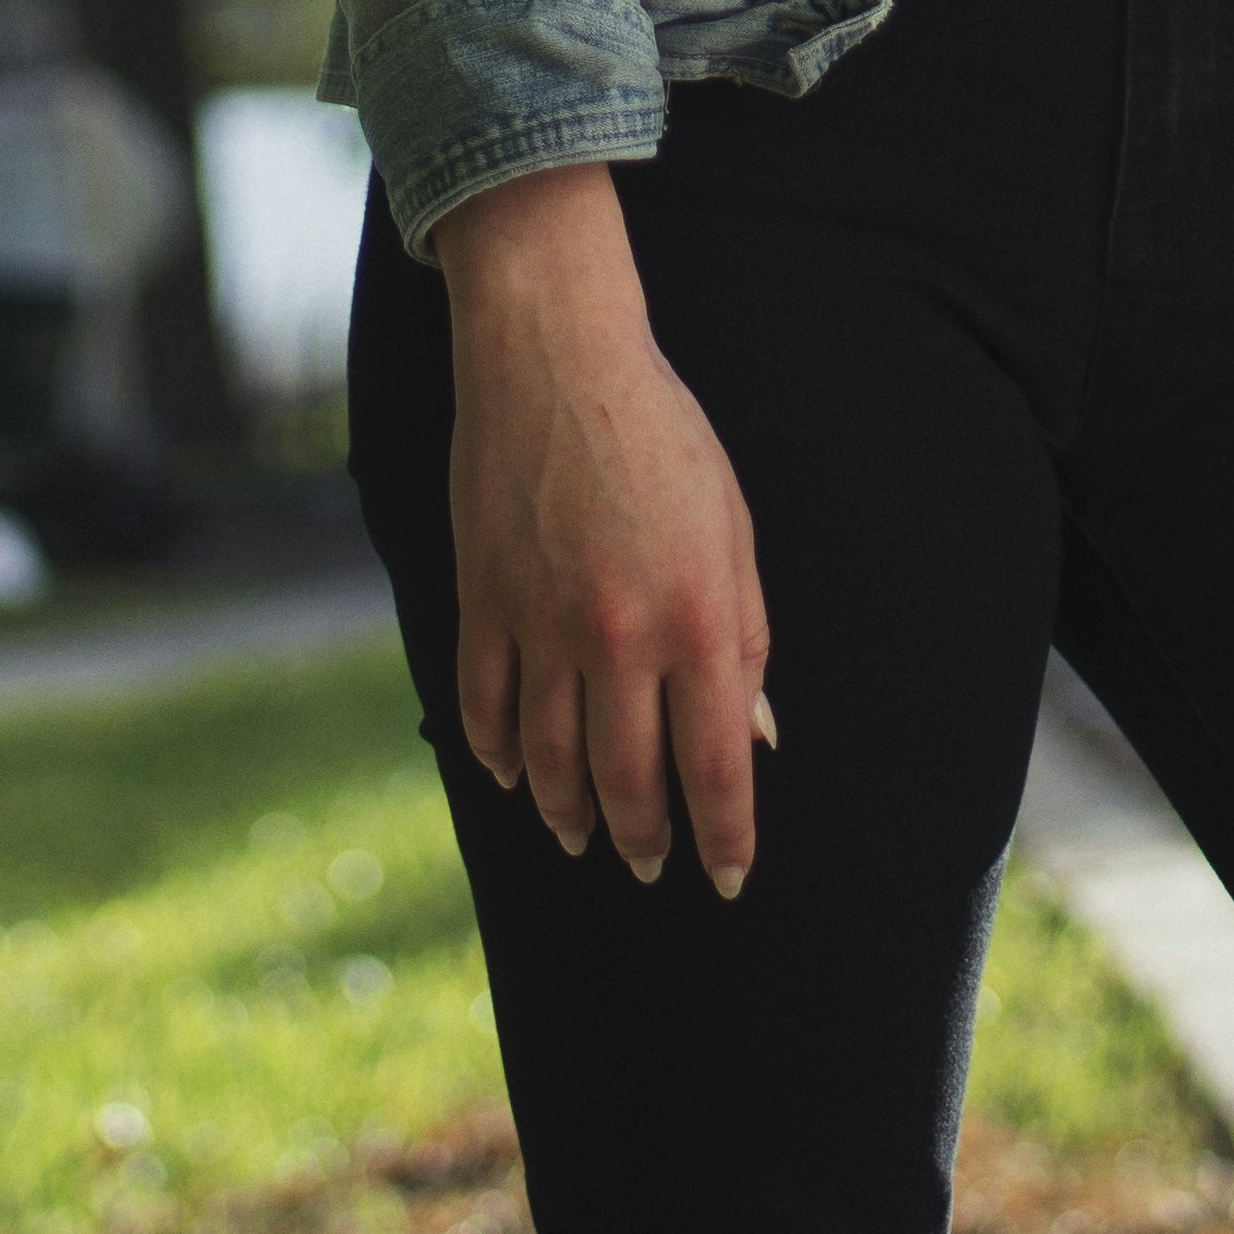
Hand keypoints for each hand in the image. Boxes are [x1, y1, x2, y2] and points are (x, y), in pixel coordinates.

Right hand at [428, 170, 773, 893]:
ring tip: (584, 838)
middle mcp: (617, 635)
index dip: (726, 835)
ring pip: (548, 759)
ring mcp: (538, 623)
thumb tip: (754, 734)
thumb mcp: (733, 530)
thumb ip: (746, 638)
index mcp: (696, 618)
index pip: (715, 766)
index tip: (731, 877)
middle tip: (650, 869)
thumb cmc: (663, 435)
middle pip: (628, 780)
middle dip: (645, 841)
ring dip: (569, 813)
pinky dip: (497, 753)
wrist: (554, 355)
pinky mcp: (480, 600)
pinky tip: (513, 776)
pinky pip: (482, 705)